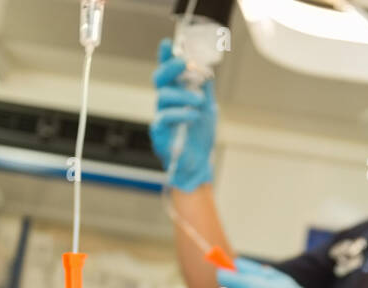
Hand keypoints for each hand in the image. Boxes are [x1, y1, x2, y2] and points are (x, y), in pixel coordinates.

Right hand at [149, 37, 215, 192]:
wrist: (198, 164)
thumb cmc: (199, 137)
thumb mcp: (208, 109)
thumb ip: (205, 89)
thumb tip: (206, 68)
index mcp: (176, 95)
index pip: (169, 72)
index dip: (166, 57)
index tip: (167, 43)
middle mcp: (166, 103)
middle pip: (160, 79)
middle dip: (170, 67)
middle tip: (185, 63)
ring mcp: (161, 117)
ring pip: (164, 96)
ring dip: (183, 94)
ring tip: (200, 100)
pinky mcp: (159, 133)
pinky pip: (164, 118)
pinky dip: (180, 113)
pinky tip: (193, 116)